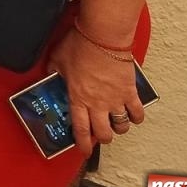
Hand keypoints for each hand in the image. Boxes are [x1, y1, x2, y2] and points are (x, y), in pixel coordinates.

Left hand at [47, 27, 144, 154]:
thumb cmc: (79, 45)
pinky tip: (133, 114)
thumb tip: (50, 76)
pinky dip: (136, 117)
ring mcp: (116, 99)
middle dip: (102, 138)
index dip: (83, 143)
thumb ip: (53, 72)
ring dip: (119, 129)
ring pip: (121, 127)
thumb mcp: (57, 59)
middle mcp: (98, 103)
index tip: (84, 150)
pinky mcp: (130, 91)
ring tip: (116, 124)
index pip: (80, 128)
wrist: (102, 36)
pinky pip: (137, 112)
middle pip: (103, 133)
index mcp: (78, 98)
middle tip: (101, 135)